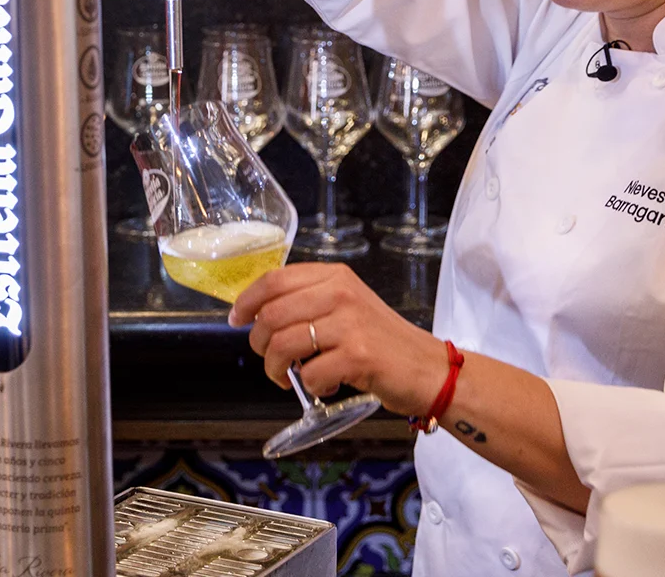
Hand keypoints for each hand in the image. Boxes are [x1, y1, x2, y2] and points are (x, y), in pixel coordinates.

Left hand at [230, 262, 448, 414]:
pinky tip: (325, 386)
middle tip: (269, 359)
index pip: (274, 280)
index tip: (236, 319)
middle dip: (259, 344)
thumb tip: (257, 315)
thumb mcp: (346, 306)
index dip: (247, 301)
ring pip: (283, 345)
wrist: (428, 369)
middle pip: (271, 315)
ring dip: (276, 369)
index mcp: (335, 277)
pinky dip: (310, 387)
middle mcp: (341, 293)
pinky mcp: (358, 356)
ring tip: (288, 377)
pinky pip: (309, 374)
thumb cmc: (382, 341)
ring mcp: (350, 324)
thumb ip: (308, 302)